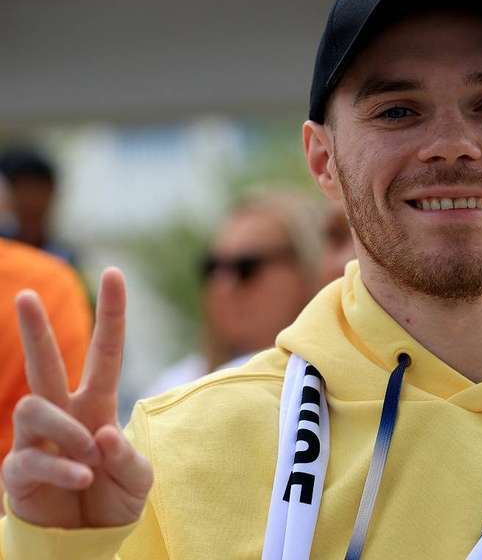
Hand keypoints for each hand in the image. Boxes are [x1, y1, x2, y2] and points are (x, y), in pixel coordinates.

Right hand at [3, 268, 152, 528]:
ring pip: (34, 407)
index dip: (112, 315)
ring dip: (66, 431)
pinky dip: (63, 469)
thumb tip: (101, 434)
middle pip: (45, 364)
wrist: (90, 540)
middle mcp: (64, 415)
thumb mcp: (139, 478)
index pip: (105, 353)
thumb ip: (127, 457)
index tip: (115, 274)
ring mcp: (37, 441)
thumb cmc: (116, 497)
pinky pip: (32, 459)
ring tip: (89, 456)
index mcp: (98, 405)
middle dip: (35, 330)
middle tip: (26, 295)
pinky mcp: (18, 472)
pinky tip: (83, 478)